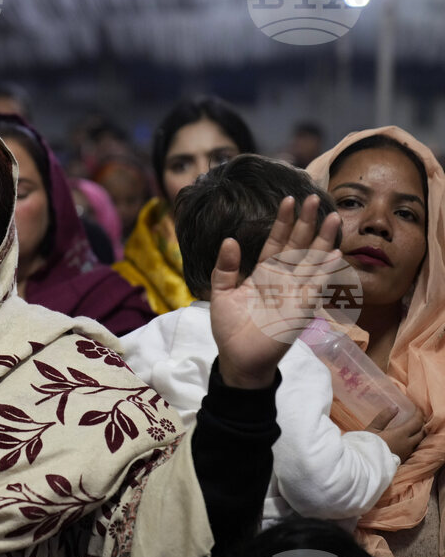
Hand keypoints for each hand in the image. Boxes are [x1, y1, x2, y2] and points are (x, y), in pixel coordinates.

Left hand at [211, 195, 341, 388]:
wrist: (238, 359)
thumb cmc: (230, 328)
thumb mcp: (221, 293)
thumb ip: (225, 267)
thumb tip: (230, 239)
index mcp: (263, 274)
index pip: (276, 242)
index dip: (283, 222)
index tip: (289, 199)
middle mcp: (282, 279)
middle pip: (298, 245)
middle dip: (307, 222)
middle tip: (314, 198)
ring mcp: (295, 293)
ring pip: (311, 261)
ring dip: (323, 240)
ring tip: (333, 217)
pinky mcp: (301, 309)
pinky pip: (315, 287)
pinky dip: (324, 272)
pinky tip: (334, 254)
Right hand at [366, 406, 424, 462]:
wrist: (365, 464)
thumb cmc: (367, 444)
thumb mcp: (373, 428)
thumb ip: (384, 417)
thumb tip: (395, 407)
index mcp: (400, 434)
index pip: (416, 422)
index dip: (419, 414)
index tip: (418, 409)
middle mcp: (407, 444)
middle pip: (421, 433)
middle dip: (421, 424)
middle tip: (417, 418)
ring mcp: (407, 452)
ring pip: (419, 441)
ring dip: (419, 433)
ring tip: (415, 428)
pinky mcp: (404, 459)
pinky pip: (414, 448)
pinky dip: (415, 441)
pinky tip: (408, 439)